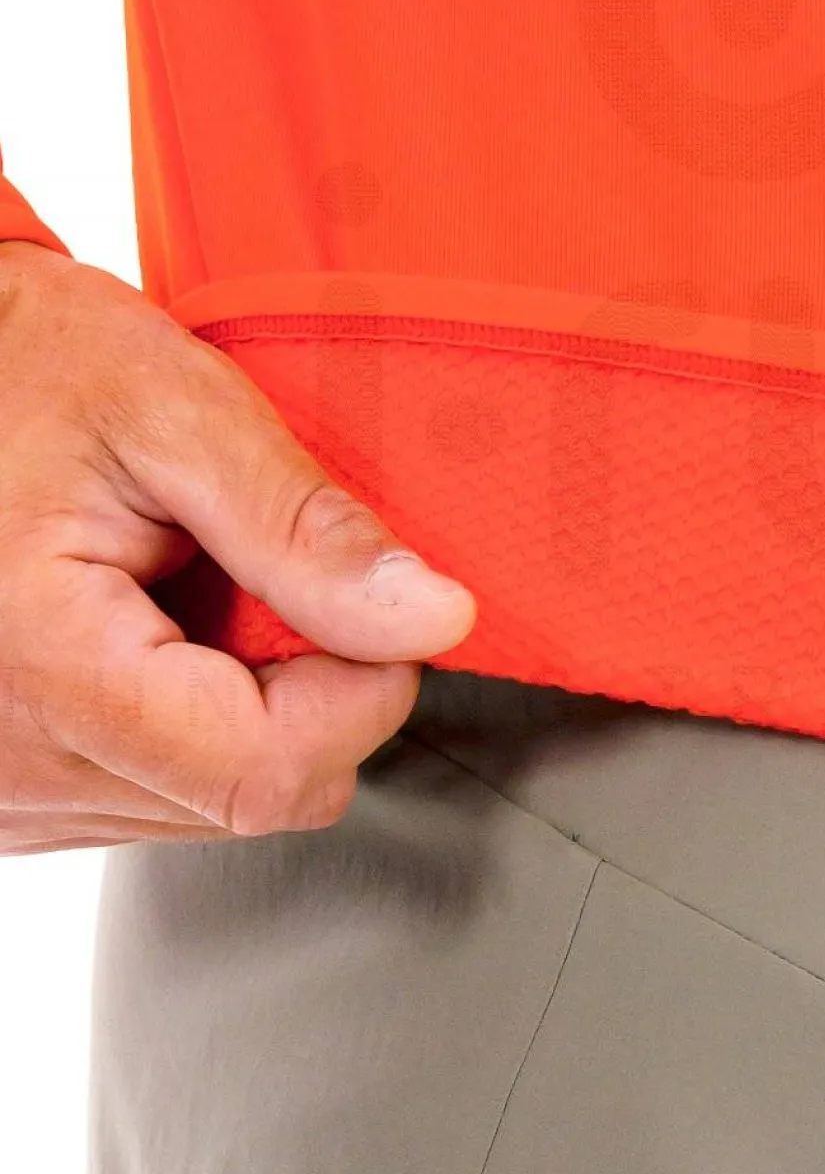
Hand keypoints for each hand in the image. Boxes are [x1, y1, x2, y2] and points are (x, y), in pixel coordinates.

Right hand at [0, 239, 475, 853]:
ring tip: (174, 590)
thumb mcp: (173, 409)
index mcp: (42, 667)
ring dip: (239, 703)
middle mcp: (7, 764)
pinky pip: (156, 795)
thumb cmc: (20, 369)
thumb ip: (305, 526)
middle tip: (249, 568)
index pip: (269, 769)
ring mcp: (2, 797)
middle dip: (302, 689)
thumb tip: (433, 621)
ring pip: (215, 804)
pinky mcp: (10, 800)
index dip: (360, 690)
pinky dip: (183, 720)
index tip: (359, 600)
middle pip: (252, 793)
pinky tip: (141, 632)